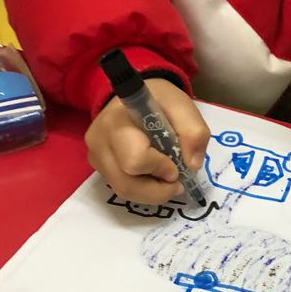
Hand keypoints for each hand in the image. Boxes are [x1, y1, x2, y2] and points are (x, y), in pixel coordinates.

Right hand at [85, 78, 209, 203]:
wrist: (135, 97)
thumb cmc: (159, 101)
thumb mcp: (182, 106)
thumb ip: (194, 132)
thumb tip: (192, 165)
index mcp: (118, 121)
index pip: (135, 159)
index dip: (160, 168)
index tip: (176, 165)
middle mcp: (99, 141)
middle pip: (126, 183)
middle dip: (158, 190)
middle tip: (177, 183)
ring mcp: (96, 156)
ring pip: (123, 190)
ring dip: (152, 194)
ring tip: (168, 183)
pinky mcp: (99, 166)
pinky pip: (120, 188)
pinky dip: (142, 191)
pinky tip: (155, 179)